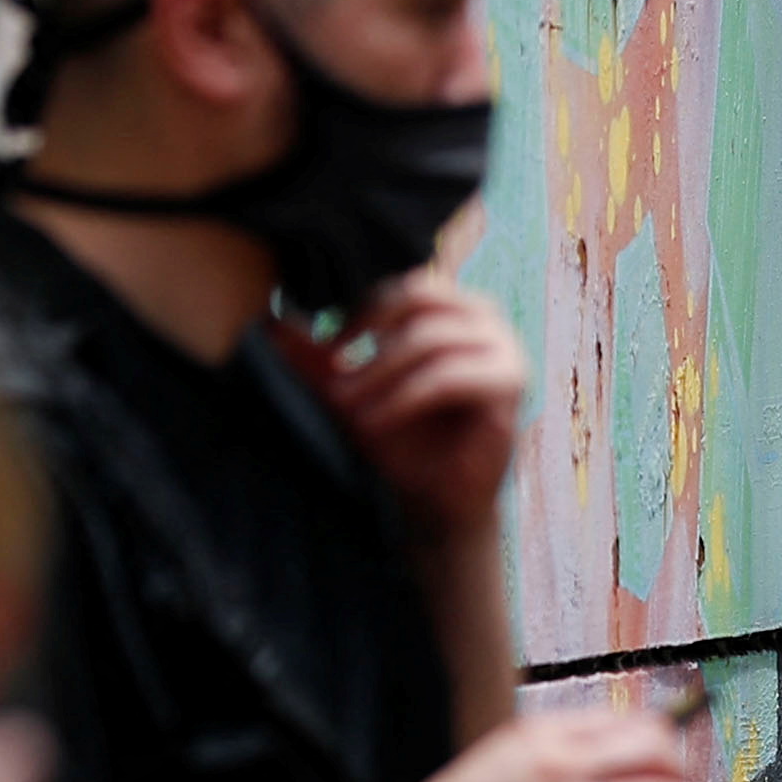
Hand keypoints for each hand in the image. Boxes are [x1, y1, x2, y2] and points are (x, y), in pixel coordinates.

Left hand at [277, 277, 524, 541]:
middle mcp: (487, 319)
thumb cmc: (404, 439)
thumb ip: (318, 358)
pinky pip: (447, 377)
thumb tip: (270, 321)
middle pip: (421, 297)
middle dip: (370, 333)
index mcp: (455, 307)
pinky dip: (403, 398)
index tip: (330, 346)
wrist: (437, 498)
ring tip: (349, 406)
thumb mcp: (351, 391)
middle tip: (335, 373)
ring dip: (380, 373)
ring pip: (430, 339)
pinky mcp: (510, 387)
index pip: (407, 283)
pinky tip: (374, 421)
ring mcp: (506, 349)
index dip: (364, 307)